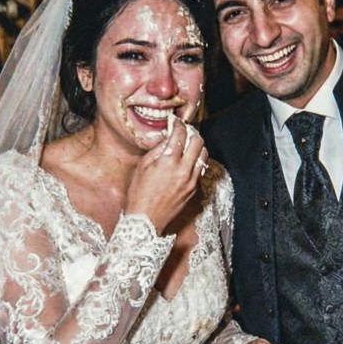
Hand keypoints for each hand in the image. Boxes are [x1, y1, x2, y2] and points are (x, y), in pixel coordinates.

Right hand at [125, 118, 207, 232]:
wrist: (146, 221)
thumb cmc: (138, 194)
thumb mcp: (142, 167)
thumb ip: (157, 149)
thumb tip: (167, 137)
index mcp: (168, 162)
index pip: (180, 135)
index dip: (179, 125)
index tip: (176, 122)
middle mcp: (183, 171)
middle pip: (198, 142)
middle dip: (191, 133)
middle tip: (184, 132)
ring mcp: (191, 181)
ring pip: (203, 155)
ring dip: (197, 146)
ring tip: (188, 145)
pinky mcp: (194, 190)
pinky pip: (200, 169)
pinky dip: (196, 161)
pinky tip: (187, 161)